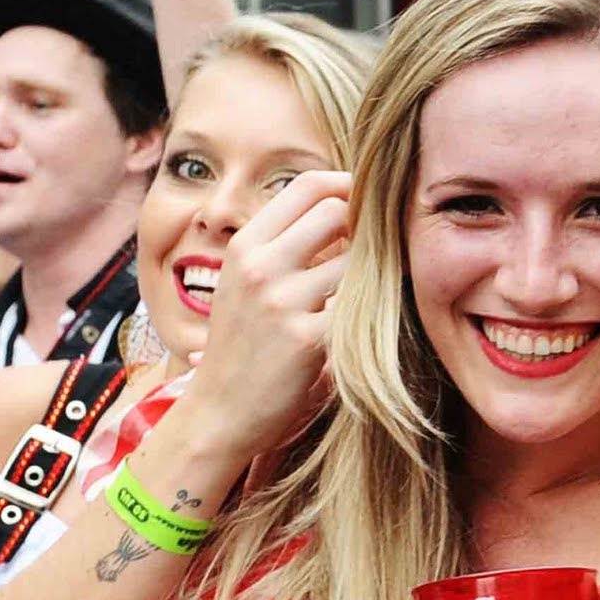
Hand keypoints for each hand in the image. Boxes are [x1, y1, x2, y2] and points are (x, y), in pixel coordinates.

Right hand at [184, 170, 349, 456]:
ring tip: (375, 292)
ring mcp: (282, 301)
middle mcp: (260, 265)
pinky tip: (369, 326)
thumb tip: (341, 210)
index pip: (307, 186)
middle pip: (337, 212)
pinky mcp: (308, 339)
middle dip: (366, 228)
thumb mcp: (245, 284)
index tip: (369, 204)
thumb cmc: (242, 347)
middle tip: (379, 252)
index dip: (347, 187)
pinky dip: (371, 312)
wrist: (220, 412)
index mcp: (245, 245)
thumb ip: (283, 247)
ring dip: (374, 272)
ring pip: (356, 259)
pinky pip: (359, 307)